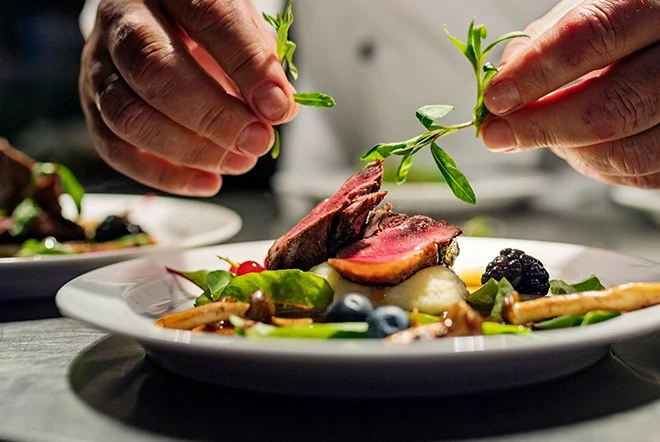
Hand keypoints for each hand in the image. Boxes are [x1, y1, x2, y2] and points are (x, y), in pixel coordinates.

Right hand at [79, 0, 297, 194]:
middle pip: (155, 71)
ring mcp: (98, 65)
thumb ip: (258, 61)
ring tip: (239, 162)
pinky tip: (208, 181)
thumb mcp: (239, 28)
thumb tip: (276, 110)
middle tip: (256, 140)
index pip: (208, 18)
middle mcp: (122, 20)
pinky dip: (165, 176)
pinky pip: (116, 149)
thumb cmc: (206, 29)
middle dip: (213, 116)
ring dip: (190, 150)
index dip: (246, 67)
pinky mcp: (92, 106)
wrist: (160, 24)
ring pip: (128, 116)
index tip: (278, 107)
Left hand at [481, 0, 659, 187]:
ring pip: (626, 151)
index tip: (496, 99)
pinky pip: (638, 174)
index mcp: (656, 4)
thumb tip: (502, 84)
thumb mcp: (586, 10)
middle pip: (612, 104)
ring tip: (534, 136)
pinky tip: (573, 146)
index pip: (593, 35)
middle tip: (496, 135)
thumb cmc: (625, 23)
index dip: (537, 72)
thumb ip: (543, 41)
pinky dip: (594, 165)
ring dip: (566, 151)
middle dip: (540, 127)